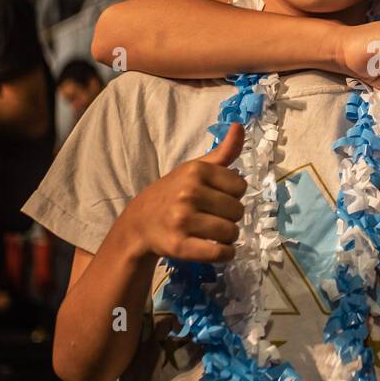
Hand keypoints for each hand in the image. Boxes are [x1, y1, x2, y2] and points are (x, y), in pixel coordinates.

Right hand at [113, 122, 246, 262]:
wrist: (139, 224)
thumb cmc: (173, 193)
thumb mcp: (194, 169)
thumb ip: (222, 152)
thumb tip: (240, 126)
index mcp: (195, 171)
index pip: (240, 186)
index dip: (232, 194)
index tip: (216, 198)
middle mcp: (188, 193)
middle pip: (238, 210)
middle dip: (229, 216)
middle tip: (211, 217)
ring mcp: (182, 220)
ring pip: (231, 232)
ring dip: (227, 237)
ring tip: (212, 233)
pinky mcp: (179, 246)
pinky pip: (220, 253)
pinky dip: (225, 254)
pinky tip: (217, 249)